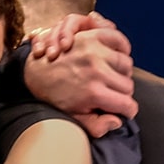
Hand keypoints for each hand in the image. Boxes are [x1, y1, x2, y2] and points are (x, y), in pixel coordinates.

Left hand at [24, 19, 137, 133]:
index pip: (128, 105)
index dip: (128, 111)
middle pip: (128, 86)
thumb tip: (117, 121)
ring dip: (122, 72)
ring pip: (127, 64)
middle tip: (113, 94)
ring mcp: (95, 53)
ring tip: (112, 77)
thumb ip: (97, 125)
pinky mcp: (92, 38)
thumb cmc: (55, 98)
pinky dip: (122, 47)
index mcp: (94, 94)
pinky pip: (119, 40)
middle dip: (123, 93)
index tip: (124, 111)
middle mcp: (97, 72)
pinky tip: (116, 56)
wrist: (35, 75)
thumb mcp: (74, 118)